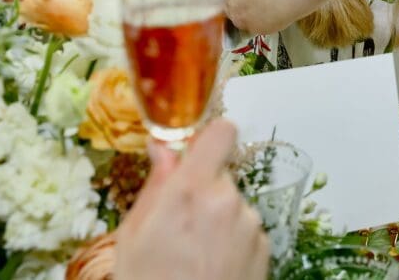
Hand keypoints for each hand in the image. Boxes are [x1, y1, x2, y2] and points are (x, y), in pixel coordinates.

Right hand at [115, 119, 268, 279]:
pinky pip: (246, 229)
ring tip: (192, 254)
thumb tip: (163, 147)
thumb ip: (157, 184)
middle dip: (203, 189)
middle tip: (179, 222)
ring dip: (217, 218)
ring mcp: (251, 225)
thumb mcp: (133, 235)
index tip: (195, 151)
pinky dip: (231, 241)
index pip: (221, 132)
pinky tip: (210, 266)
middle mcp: (228, 201)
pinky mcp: (265, 246)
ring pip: (233, 204)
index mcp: (192, 191)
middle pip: (221, 175)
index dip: (209, 137)